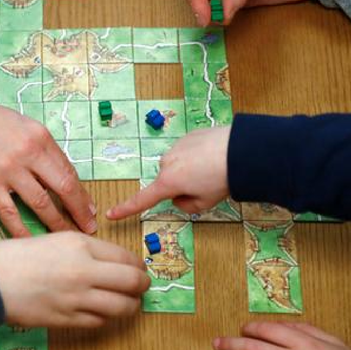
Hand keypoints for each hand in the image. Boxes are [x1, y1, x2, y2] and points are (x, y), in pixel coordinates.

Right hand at [0, 78, 96, 236]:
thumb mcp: (23, 125)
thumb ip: (41, 149)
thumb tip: (59, 175)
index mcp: (40, 137)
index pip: (68, 170)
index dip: (82, 193)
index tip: (89, 208)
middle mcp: (28, 153)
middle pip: (62, 187)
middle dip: (78, 211)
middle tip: (88, 228)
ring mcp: (8, 169)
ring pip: (40, 203)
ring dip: (56, 223)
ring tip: (67, 236)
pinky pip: (9, 212)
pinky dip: (22, 229)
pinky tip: (32, 242)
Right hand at [0, 232, 149, 327]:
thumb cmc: (17, 256)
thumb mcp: (55, 239)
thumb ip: (85, 249)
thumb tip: (112, 262)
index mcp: (80, 245)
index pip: (126, 257)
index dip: (138, 265)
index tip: (139, 268)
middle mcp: (83, 270)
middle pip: (133, 282)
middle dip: (143, 286)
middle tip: (142, 287)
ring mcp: (76, 297)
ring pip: (122, 306)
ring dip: (130, 305)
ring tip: (128, 302)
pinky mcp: (67, 319)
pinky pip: (100, 321)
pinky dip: (106, 317)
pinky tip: (102, 311)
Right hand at [106, 126, 230, 219]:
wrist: (238, 150)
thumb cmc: (222, 178)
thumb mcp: (204, 203)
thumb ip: (186, 206)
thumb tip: (180, 196)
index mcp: (168, 182)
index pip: (142, 200)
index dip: (126, 209)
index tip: (111, 214)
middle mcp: (167, 163)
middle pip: (167, 181)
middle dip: (181, 186)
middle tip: (205, 187)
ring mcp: (176, 147)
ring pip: (178, 166)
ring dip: (190, 170)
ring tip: (212, 170)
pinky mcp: (187, 137)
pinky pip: (187, 152)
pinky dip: (197, 156)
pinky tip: (213, 157)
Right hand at [214, 321, 350, 349]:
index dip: (235, 347)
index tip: (219, 346)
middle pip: (269, 338)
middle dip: (243, 337)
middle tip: (226, 339)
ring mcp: (329, 347)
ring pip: (290, 328)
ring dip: (267, 327)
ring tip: (252, 329)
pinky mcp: (342, 346)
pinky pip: (313, 328)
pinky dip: (295, 325)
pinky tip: (288, 326)